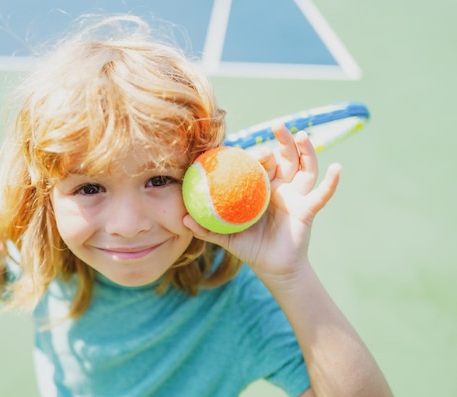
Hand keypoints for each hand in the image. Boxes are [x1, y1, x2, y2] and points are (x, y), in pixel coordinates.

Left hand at [184, 125, 341, 278]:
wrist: (274, 268)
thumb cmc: (251, 248)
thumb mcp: (226, 237)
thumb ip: (207, 229)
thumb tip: (183, 220)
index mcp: (261, 189)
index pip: (261, 164)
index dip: (258, 153)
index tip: (249, 143)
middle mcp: (281, 188)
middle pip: (286, 158)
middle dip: (284, 141)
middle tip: (278, 125)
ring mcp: (296, 196)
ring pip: (305, 168)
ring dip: (307, 151)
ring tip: (302, 135)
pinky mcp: (308, 209)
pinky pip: (322, 194)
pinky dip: (331, 182)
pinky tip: (338, 168)